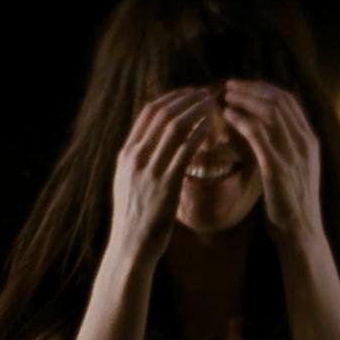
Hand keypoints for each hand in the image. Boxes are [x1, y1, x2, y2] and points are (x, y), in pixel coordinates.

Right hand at [110, 87, 216, 260]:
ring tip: (212, 106)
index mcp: (127, 154)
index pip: (148, 113)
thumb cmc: (134, 217)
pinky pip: (185, 152)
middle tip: (206, 94)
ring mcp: (150, 171)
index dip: (172, 98)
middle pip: (163, 115)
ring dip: (196, 112)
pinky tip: (211, 130)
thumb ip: (140, 160)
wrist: (130, 246)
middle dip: (187, 100)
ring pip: (174, 128)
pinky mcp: (166, 185)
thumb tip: (155, 142)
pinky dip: (199, 135)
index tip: (189, 93)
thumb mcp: (129, 182)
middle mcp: (136, 158)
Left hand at [219, 78, 322, 242]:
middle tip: (229, 85)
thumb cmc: (292, 204)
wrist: (301, 232)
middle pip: (279, 101)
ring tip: (225, 97)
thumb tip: (265, 130)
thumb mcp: (296, 169)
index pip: (289, 101)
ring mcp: (293, 154)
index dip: (264, 89)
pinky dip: (241, 121)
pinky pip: (258, 135)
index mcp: (310, 140)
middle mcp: (305, 143)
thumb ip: (285, 147)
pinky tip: (227, 117)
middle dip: (252, 89)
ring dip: (244, 100)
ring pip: (269, 113)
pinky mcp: (278, 168)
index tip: (244, 86)